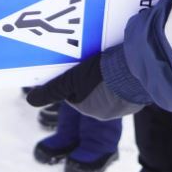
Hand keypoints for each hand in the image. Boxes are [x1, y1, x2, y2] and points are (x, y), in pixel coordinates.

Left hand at [25, 54, 143, 120]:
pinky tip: (123, 64)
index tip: (75, 66)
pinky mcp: (139, 95)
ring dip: (108, 76)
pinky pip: (126, 85)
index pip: (73, 95)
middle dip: (90, 78)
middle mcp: (108, 112)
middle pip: (91, 92)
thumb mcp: (72, 79)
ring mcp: (126, 104)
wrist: (140, 70)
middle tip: (92, 61)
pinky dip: (123, 76)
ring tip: (108, 60)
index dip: (72, 79)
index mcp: (91, 110)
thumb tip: (30, 100)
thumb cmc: (104, 76)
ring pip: (110, 88)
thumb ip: (52, 90)